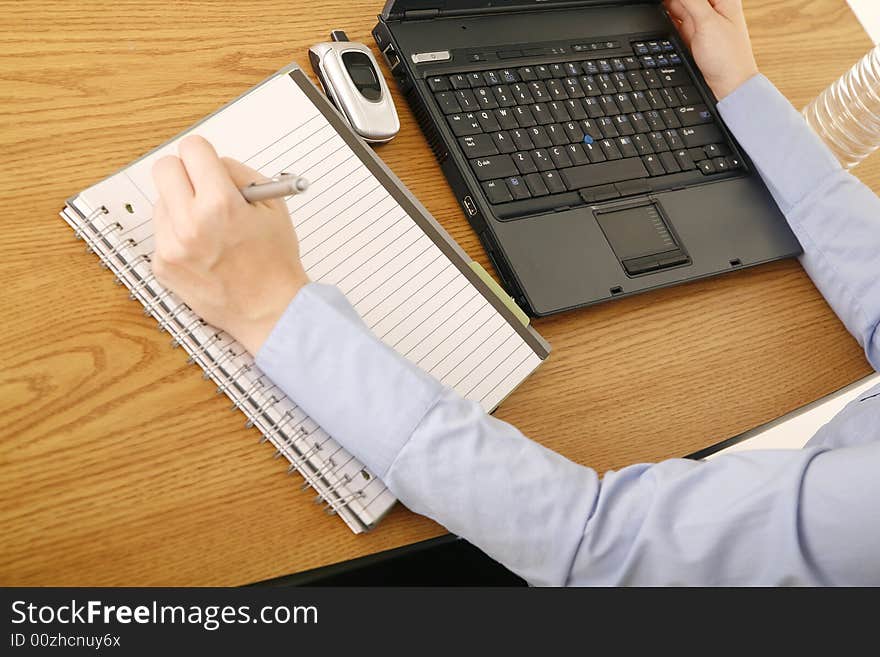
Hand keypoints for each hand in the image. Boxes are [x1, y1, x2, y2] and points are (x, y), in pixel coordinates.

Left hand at [151, 135, 308, 354]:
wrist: (268, 311)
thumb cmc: (274, 263)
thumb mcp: (272, 208)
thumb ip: (240, 176)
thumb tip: (213, 163)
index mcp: (220, 204)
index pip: (192, 149)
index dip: (204, 156)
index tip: (209, 166)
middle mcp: (190, 223)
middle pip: (164, 168)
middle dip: (185, 173)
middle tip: (202, 189)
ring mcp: (171, 246)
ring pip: (160, 200)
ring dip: (180, 205)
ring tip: (208, 229)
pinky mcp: (162, 265)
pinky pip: (161, 231)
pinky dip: (177, 234)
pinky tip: (202, 250)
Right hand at [664, 0, 758, 99]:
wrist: (727, 85)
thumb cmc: (728, 56)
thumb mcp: (708, 21)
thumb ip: (691, 0)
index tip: (665, 0)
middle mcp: (711, 7)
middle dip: (673, 1)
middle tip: (655, 4)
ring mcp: (700, 20)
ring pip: (678, 4)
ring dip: (667, 6)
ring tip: (653, 8)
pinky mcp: (690, 33)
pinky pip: (674, 20)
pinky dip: (665, 18)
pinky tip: (657, 16)